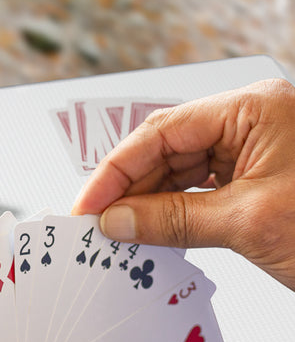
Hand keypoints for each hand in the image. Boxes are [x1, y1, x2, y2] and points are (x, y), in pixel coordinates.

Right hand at [72, 78, 294, 290]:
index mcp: (253, 110)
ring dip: (146, 202)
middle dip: (128, 188)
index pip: (162, 132)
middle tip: (98, 221)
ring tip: (119, 230)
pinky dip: (170, 211)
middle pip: (165, 150)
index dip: (116, 170)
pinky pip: (196, 190)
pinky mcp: (250, 178)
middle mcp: (248, 122)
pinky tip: (149, 229)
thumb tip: (118, 222)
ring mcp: (249, 150)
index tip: (89, 203)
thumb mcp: (248, 222)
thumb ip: (173, 219)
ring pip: (178, 172)